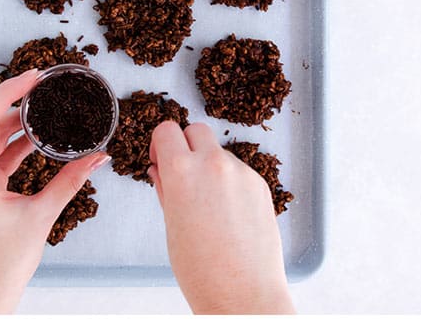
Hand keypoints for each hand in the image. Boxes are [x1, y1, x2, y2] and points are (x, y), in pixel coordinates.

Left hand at [0, 70, 107, 313]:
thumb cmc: (3, 263)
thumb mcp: (42, 216)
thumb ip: (71, 180)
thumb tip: (98, 155)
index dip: (7, 91)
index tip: (35, 78)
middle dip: (7, 95)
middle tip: (39, 83)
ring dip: (10, 115)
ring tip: (41, 105)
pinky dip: (12, 137)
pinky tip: (36, 134)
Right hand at [149, 121, 293, 313]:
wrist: (243, 292)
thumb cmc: (202, 271)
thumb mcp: (171, 227)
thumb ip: (166, 190)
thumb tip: (160, 169)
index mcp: (182, 172)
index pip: (167, 130)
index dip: (161, 143)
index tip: (161, 157)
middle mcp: (213, 163)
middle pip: (196, 129)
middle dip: (186, 145)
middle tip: (182, 173)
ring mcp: (241, 170)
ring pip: (218, 152)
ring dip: (210, 166)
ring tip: (208, 205)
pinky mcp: (260, 181)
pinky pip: (239, 170)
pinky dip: (230, 182)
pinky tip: (228, 213)